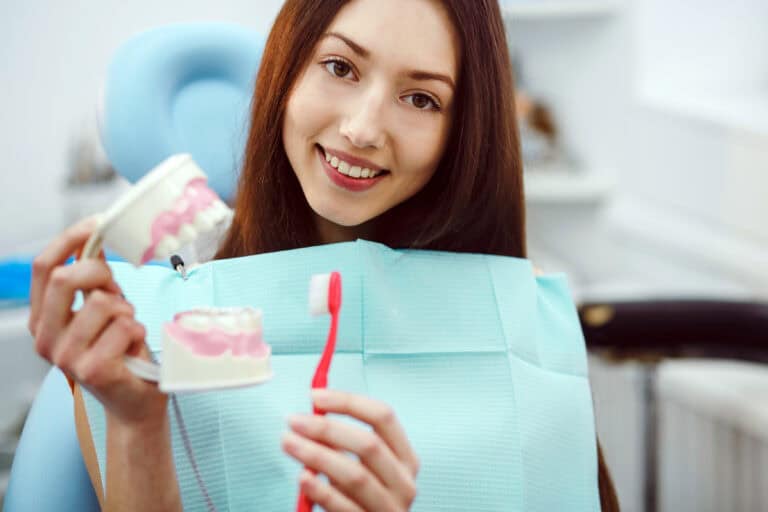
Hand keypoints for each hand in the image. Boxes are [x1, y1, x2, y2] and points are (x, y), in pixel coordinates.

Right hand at [28, 216, 166, 424]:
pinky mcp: (93, 370)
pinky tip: (134, 348)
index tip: (98, 223)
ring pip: (104, 302)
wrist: (135, 403)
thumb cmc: (120, 352)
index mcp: (43, 319)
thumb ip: (95, 280)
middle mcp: (45, 338)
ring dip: (127, 310)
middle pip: (66, 278)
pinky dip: (139, 331)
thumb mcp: (104, 309)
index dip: (70, 239)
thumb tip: (97, 238)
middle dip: (101, 273)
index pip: (44, 267)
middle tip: (118, 289)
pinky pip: (125, 326)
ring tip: (127, 330)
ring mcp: (66, 356)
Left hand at [282, 389, 418, 511]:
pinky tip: (303, 477)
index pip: (383, 417)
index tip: (316, 396)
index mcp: (405, 458)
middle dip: (327, 428)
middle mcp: (403, 482)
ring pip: (355, 475)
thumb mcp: (363, 467)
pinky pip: (343, 506)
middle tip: (294, 421)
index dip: (348, 402)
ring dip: (317, 455)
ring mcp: (389, 509)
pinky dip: (321, 490)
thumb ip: (343, 442)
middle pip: (369, 444)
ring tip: (289, 443)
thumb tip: (312, 413)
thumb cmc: (361, 498)